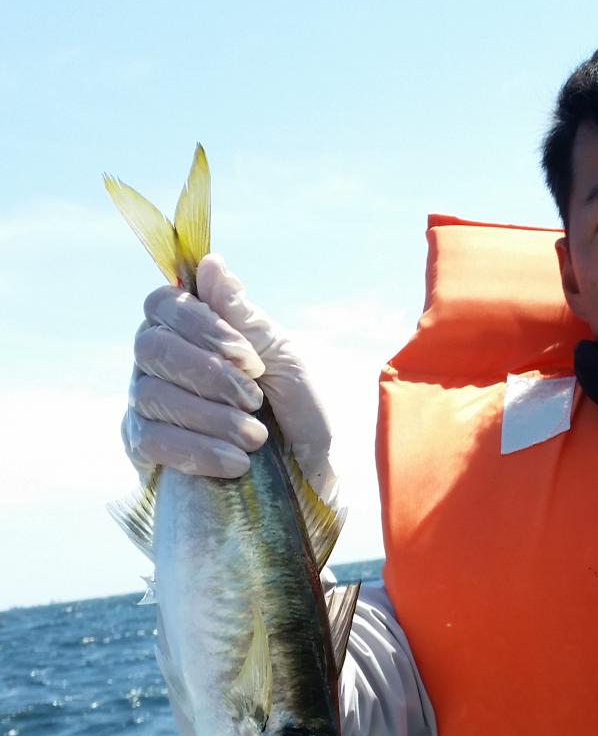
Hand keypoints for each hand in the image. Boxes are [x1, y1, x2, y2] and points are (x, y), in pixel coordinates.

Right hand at [124, 255, 334, 495]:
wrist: (313, 471)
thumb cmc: (299, 409)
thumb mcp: (284, 358)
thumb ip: (245, 317)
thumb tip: (211, 263)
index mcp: (190, 330)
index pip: (163, 303)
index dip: (201, 326)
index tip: (249, 357)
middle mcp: (158, 361)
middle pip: (151, 348)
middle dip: (209, 375)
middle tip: (255, 399)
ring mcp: (147, 404)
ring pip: (151, 395)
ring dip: (211, 417)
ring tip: (257, 437)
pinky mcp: (146, 449)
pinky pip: (150, 441)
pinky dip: (197, 450)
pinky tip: (236, 462)